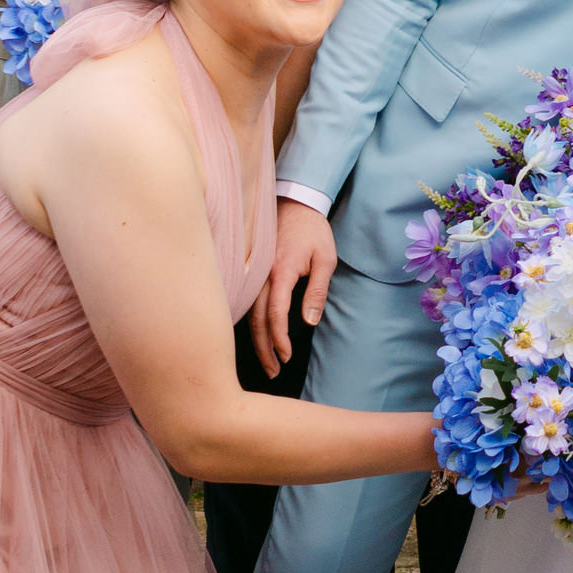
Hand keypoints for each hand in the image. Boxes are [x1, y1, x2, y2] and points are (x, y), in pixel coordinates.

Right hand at [251, 201, 337, 374]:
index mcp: (281, 271)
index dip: (279, 339)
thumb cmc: (313, 231)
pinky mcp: (251, 270)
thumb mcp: (325, 259)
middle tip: (273, 371)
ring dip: (256, 340)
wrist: (296, 201)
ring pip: (248, 313)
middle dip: (264, 349)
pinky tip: (256, 337)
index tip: (286, 356)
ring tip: (266, 362)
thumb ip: (317, 292)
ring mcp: (253, 272)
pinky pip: (247, 301)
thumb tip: (308, 322)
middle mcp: (262, 274)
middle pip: (256, 319)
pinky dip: (250, 323)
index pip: (275, 313)